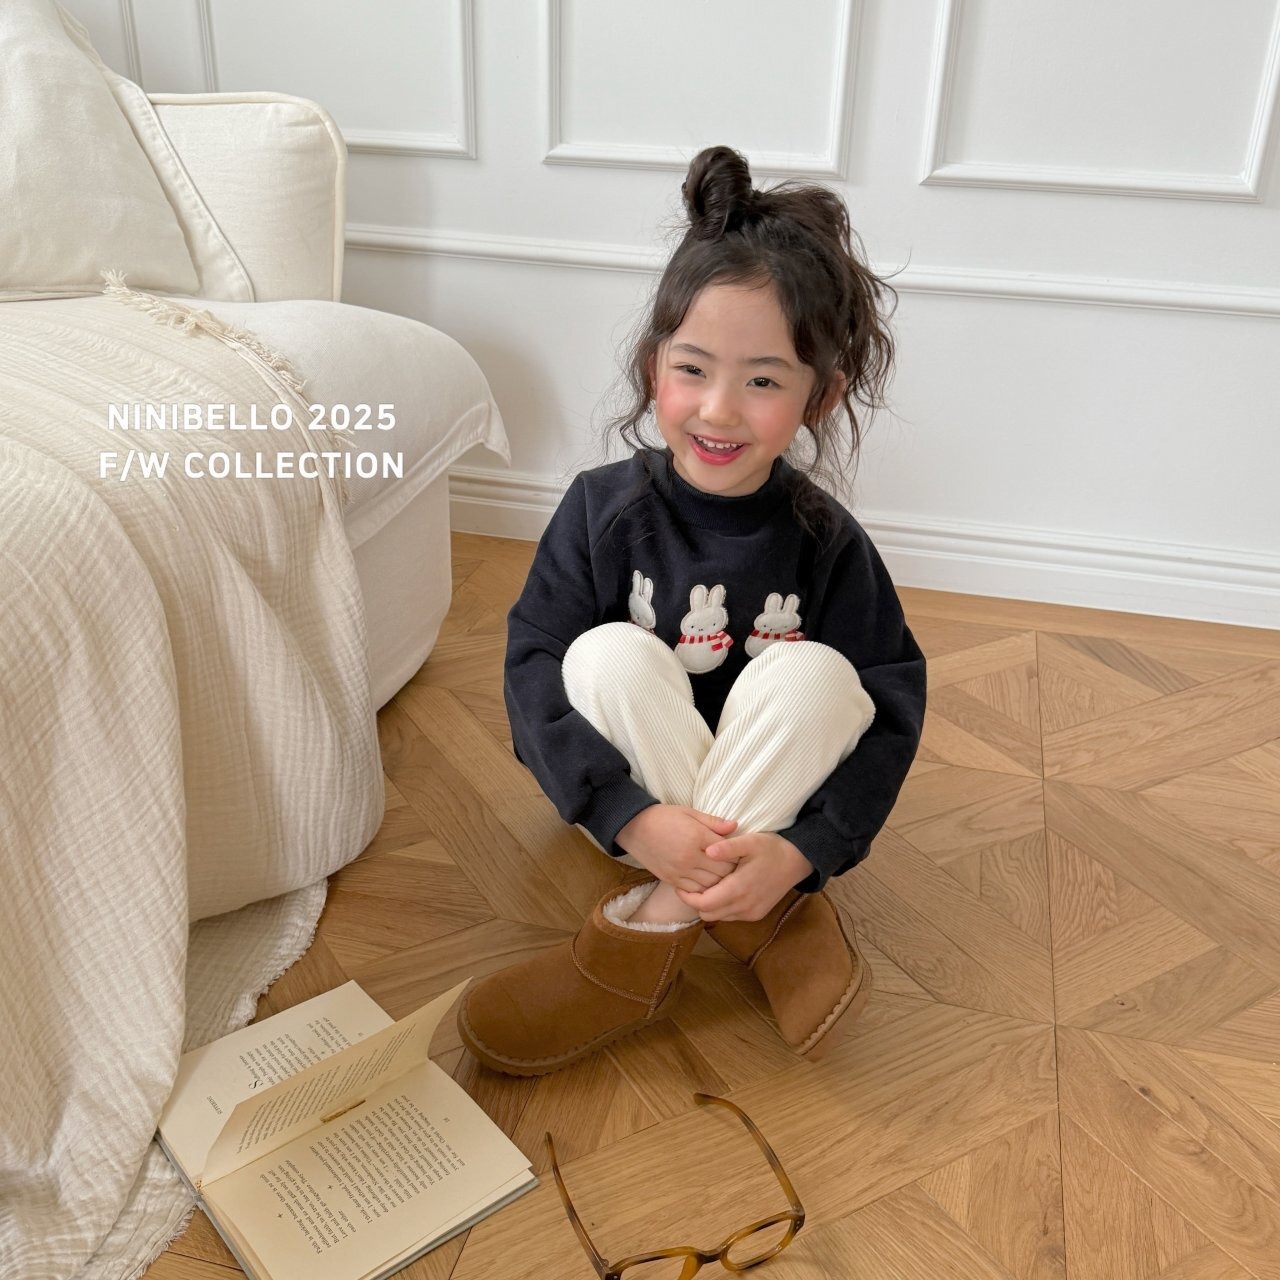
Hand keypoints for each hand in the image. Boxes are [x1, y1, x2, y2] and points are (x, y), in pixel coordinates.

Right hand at [616, 804, 737, 892]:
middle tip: (736, 867)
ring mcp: (680, 871)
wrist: (634, 827)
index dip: (736, 854)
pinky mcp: (671, 880)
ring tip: (723, 876)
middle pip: (722, 872)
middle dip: (732, 870)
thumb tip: (735, 826)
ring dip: (720, 882)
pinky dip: (704, 889)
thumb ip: (713, 822)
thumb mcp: (689, 812)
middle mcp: (690, 857)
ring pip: (710, 885)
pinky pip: (695, 891)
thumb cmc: (664, 817)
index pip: (727, 852)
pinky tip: (707, 882)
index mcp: (697, 837)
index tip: (739, 853)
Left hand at [673, 832, 812, 921]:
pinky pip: (731, 916)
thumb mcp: (750, 841)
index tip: (680, 886)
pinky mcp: (756, 914)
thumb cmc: (772, 848)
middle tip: (690, 885)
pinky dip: (722, 907)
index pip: (704, 904)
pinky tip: (723, 890)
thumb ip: (727, 847)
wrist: (797, 861)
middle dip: (696, 902)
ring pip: (719, 917)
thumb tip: (707, 851)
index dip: (688, 897)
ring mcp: (751, 913)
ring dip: (709, 905)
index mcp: (739, 889)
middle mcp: (744, 906)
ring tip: (706, 885)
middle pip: (708, 914)